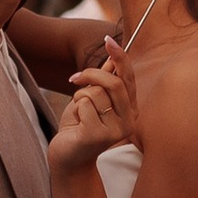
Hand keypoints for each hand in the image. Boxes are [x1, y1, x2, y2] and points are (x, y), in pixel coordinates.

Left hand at [48, 37, 136, 180]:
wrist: (68, 157)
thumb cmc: (79, 127)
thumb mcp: (92, 100)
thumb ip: (104, 80)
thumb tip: (112, 56)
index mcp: (130, 108)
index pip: (128, 77)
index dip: (120, 57)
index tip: (108, 39)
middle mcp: (129, 120)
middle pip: (115, 83)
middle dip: (91, 75)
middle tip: (75, 79)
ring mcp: (116, 131)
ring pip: (96, 94)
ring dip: (79, 97)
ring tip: (78, 112)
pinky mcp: (99, 136)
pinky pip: (84, 106)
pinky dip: (74, 110)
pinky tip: (75, 124)